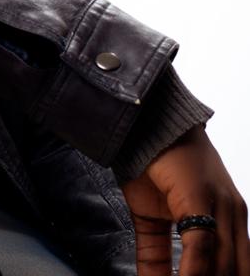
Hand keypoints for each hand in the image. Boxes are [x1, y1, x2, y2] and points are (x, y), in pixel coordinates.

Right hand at [120, 124, 248, 274]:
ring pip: (222, 268)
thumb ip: (156, 255)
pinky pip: (202, 249)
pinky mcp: (202, 198)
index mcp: (230, 219)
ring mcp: (222, 206)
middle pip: (234, 274)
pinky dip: (190, 275)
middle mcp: (234, 214)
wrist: (144, 121)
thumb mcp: (153, 218)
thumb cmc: (151, 162)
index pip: (237, 271)